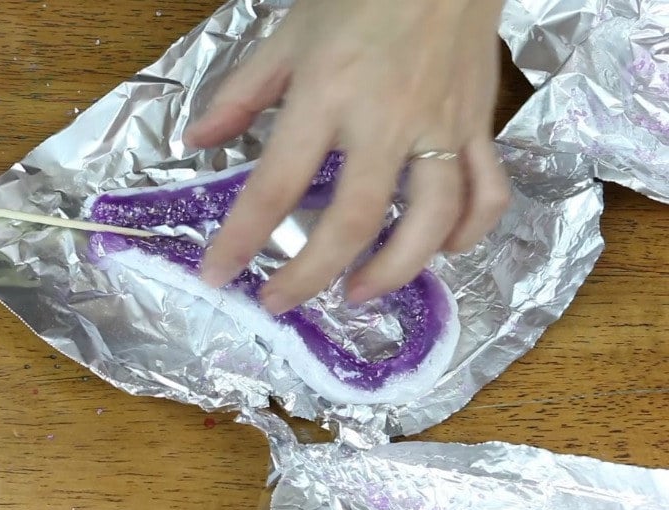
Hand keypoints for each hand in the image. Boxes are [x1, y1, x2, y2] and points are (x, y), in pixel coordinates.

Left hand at [185, 0, 509, 313]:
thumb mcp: (287, 33)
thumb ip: (241, 92)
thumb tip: (197, 141)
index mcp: (327, 94)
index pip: (276, 184)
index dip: (242, 238)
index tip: (217, 274)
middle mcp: (385, 120)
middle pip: (354, 220)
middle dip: (310, 275)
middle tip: (279, 302)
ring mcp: (441, 127)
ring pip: (430, 221)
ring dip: (393, 271)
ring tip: (356, 293)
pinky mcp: (480, 126)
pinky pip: (487, 193)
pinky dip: (469, 233)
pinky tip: (441, 251)